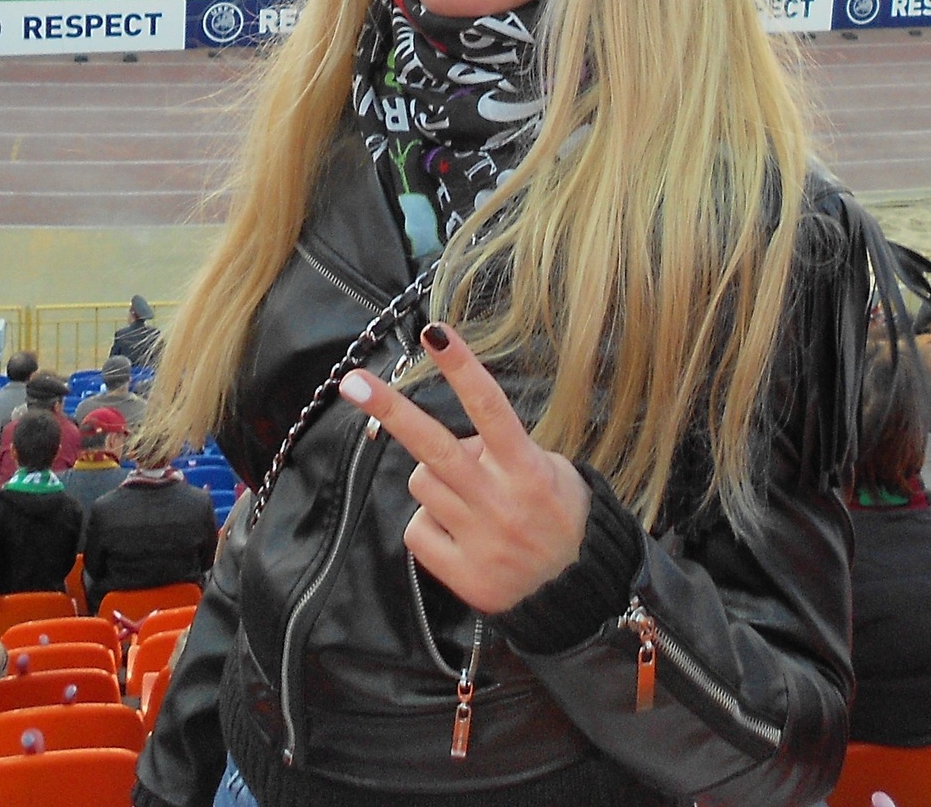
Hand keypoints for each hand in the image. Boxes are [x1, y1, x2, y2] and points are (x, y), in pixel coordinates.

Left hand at [338, 324, 591, 614]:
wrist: (578, 597)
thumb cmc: (565, 519)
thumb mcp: (556, 471)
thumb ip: (509, 450)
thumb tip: (464, 439)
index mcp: (528, 469)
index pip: (490, 407)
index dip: (461, 367)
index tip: (434, 333)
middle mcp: (500, 501)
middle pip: (434, 447)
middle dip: (391, 410)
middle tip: (352, 382)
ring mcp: (478, 539)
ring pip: (421, 483)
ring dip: (433, 480)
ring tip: (467, 497)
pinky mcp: (462, 574)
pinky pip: (417, 530)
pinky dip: (430, 525)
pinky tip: (459, 534)